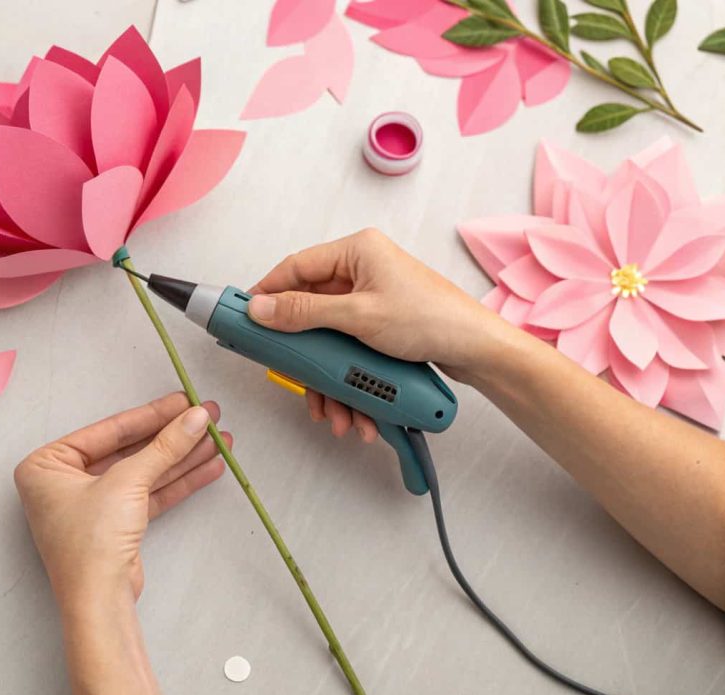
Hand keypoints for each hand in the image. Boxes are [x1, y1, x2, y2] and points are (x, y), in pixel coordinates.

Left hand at [14, 392, 228, 610]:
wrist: (99, 601)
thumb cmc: (90, 542)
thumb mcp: (128, 482)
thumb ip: (164, 447)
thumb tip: (195, 418)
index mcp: (47, 465)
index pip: (108, 431)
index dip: (151, 415)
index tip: (183, 402)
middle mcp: (64, 483)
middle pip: (129, 450)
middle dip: (171, 437)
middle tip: (204, 417)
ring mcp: (91, 506)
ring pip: (143, 472)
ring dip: (181, 457)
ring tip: (218, 440)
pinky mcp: (114, 525)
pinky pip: (148, 494)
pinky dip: (177, 481)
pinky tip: (208, 466)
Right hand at [248, 228, 510, 440]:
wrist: (479, 350)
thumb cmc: (430, 319)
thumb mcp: (357, 316)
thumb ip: (303, 312)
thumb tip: (260, 309)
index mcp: (357, 251)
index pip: (295, 267)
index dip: (267, 292)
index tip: (245, 318)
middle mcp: (363, 271)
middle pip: (311, 311)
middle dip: (305, 356)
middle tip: (293, 379)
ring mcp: (372, 300)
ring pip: (330, 339)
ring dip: (329, 380)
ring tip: (336, 412)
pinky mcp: (381, 326)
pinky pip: (350, 351)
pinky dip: (348, 381)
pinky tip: (355, 411)